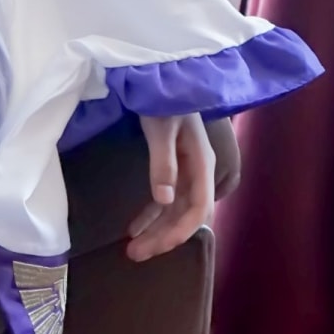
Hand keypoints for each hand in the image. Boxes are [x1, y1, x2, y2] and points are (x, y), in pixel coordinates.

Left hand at [126, 113, 214, 261]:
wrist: (161, 79)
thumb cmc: (163, 100)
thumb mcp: (160, 129)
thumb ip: (163, 163)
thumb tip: (164, 200)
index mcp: (202, 164)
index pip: (198, 209)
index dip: (179, 232)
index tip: (156, 247)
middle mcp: (198, 172)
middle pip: (186, 215)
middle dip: (163, 237)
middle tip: (135, 255)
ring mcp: (187, 171)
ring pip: (175, 211)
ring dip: (156, 230)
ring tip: (132, 250)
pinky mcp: (174, 168)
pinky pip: (166, 199)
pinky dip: (151, 215)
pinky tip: (134, 228)